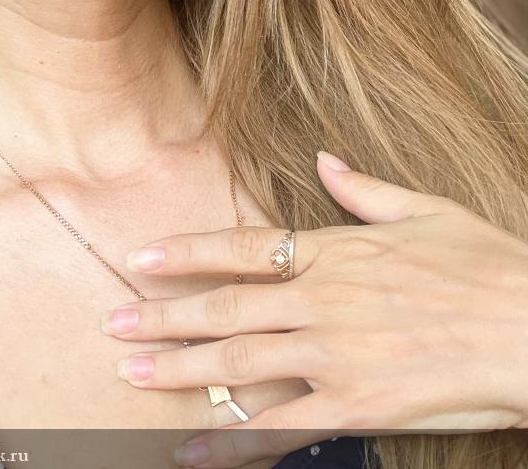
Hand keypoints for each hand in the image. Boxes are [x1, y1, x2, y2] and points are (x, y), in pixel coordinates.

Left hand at [100, 151, 527, 467]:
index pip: (241, 250)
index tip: (139, 258)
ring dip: (179, 368)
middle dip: (161, 317)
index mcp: (334, 253)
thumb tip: (326, 159)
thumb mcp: (424, 210)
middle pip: (223, 311)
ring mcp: (334, 356)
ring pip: (238, 364)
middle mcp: (322, 303)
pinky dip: (232, 443)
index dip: (185, 254)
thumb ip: (363, 188)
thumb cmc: (485, 263)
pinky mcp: (356, 407)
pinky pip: (281, 429)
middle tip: (112, 322)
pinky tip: (191, 450)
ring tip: (130, 371)